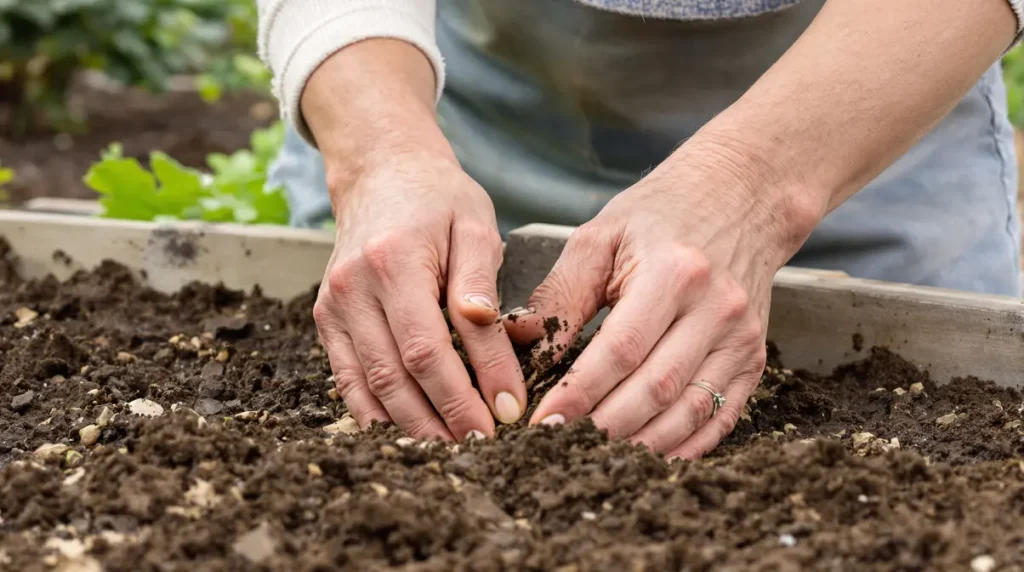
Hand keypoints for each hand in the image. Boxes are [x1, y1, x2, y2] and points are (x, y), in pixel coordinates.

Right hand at [314, 152, 526, 440]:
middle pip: (396, 376)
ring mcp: (333, 306)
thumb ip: (479, 278)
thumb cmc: (438, 198)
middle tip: (484, 447)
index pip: (429, 345)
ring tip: (452, 450)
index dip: (466, 389)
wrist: (381, 173)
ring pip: (369, 387)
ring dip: (411, 426)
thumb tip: (485, 325)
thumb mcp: (474, 224)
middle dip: (443, 420)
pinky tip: (409, 433)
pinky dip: (376, 413)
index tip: (507, 414)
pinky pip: (348, 380)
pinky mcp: (326, 320)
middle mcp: (352, 288)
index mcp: (392, 261)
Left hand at [505, 139, 820, 458]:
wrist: (741, 198)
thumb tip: (517, 342)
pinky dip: (683, 446)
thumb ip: (560, 293)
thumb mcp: (601, 238)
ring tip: (594, 460)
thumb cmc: (660, 215)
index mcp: (675, 273)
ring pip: (689, 412)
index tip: (541, 422)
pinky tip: (646, 457)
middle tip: (559, 449)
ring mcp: (742, 339)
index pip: (621, 350)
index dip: (579, 393)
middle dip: (603, 427)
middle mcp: (716, 309)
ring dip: (640, 445)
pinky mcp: (754, 359)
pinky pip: (720, 417)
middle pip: (656, 389)